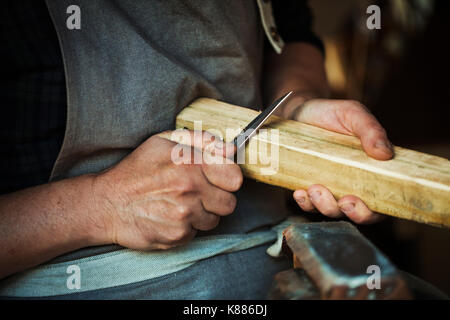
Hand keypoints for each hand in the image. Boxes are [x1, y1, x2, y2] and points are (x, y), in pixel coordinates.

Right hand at [93, 130, 241, 249]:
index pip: (235, 178)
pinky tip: (169, 217)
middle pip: (229, 203)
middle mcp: (190, 189)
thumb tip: (231, 149)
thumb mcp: (163, 141)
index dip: (227, 179)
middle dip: (216, 199)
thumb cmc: (136, 170)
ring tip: (179, 204)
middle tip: (196, 194)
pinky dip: (186, 227)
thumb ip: (201, 140)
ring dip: (202, 214)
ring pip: (214, 220)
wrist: (106, 204)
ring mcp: (185, 214)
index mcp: (190, 162)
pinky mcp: (178, 235)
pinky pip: (197, 233)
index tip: (217, 180)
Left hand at [291, 98, 393, 223]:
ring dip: (323, 206)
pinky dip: (304, 202)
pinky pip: (307, 204)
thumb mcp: (352, 114)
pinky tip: (300, 192)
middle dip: (349, 213)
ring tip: (315, 188)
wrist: (298, 111)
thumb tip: (385, 153)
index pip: (379, 203)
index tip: (358, 204)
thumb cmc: (329, 113)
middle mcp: (351, 184)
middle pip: (356, 213)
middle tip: (342, 202)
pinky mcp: (307, 187)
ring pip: (330, 210)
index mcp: (370, 170)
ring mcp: (328, 187)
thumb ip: (370, 130)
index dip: (371, 211)